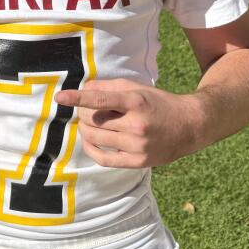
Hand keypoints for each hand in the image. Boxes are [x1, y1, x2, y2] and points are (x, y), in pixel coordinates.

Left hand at [54, 79, 204, 168]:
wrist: (188, 126)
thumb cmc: (157, 103)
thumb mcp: (136, 88)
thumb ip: (108, 87)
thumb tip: (82, 90)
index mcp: (135, 102)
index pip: (99, 99)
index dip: (77, 97)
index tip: (59, 97)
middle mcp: (136, 125)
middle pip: (92, 120)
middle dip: (82, 113)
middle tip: (85, 110)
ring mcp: (137, 145)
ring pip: (94, 138)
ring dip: (85, 129)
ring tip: (89, 123)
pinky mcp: (137, 161)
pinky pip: (103, 159)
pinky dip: (90, 149)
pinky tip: (89, 141)